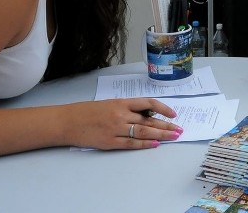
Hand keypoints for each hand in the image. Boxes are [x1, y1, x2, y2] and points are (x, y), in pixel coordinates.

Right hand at [64, 97, 181, 149]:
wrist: (68, 121)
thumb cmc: (87, 111)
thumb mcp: (109, 104)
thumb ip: (127, 109)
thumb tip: (147, 115)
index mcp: (121, 102)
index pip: (148, 103)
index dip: (163, 108)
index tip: (173, 114)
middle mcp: (121, 114)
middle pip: (149, 120)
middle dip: (166, 126)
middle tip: (179, 130)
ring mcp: (116, 129)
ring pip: (144, 131)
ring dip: (160, 135)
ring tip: (173, 137)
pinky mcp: (110, 142)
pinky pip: (131, 143)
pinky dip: (144, 144)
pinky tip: (155, 144)